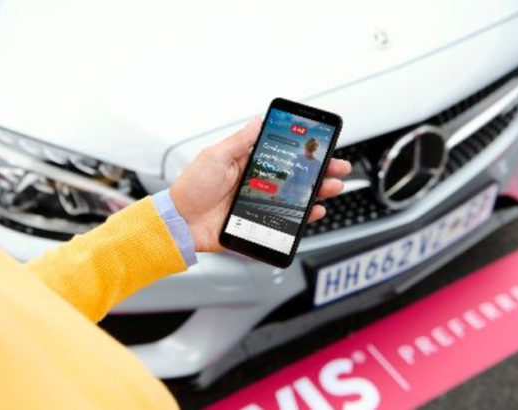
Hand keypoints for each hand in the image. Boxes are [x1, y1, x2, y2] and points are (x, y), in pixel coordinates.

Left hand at [170, 117, 351, 252]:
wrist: (180, 223)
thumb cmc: (191, 189)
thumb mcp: (215, 156)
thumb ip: (240, 141)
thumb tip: (258, 120)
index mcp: (246, 162)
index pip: (281, 152)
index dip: (302, 149)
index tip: (321, 144)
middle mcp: (255, 182)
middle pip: (294, 174)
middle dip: (319, 169)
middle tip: (337, 166)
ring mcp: (258, 202)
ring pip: (295, 196)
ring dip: (317, 190)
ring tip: (332, 186)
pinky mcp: (258, 222)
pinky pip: (286, 219)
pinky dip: (304, 216)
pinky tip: (315, 210)